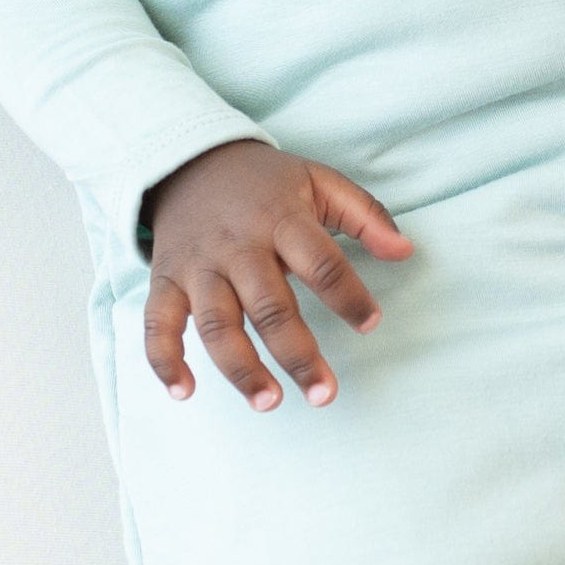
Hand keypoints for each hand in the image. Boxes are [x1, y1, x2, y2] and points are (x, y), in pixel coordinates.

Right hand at [139, 140, 415, 410]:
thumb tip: (406, 252)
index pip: (320, 263)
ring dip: (240, 368)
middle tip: (324, 395)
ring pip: (216, 325)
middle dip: (297, 355)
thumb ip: (365, 215)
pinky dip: (165, 360)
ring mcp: (197, 267)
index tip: (371, 324)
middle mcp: (237, 246)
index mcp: (280, 220)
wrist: (188, 161)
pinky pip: (158, 324)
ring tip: (269, 402)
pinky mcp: (165, 280)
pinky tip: (183, 392)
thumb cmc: (265, 183)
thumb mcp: (318, 181)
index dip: (348, 296)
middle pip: (269, 306)